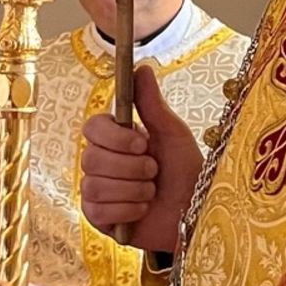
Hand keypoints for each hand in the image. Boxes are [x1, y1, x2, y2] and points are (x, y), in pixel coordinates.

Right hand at [79, 65, 201, 252]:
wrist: (195, 215)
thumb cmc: (186, 172)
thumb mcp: (172, 134)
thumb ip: (152, 104)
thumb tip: (142, 67)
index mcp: (114, 138)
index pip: (92, 127)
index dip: (114, 137)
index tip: (142, 143)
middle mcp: (100, 162)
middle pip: (91, 158)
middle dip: (131, 168)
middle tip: (154, 171)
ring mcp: (96, 190)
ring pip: (95, 185)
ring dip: (133, 191)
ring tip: (152, 193)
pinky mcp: (98, 218)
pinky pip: (97, 210)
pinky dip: (127, 211)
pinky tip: (142, 211)